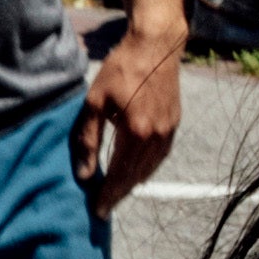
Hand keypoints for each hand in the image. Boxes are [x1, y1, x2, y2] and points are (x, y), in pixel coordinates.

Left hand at [74, 12, 188, 210]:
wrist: (156, 47)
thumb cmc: (121, 69)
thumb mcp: (95, 102)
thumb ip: (89, 139)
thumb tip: (85, 174)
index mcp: (136, 132)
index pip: (120, 175)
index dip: (108, 195)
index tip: (97, 211)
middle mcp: (156, 137)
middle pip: (135, 177)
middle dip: (118, 194)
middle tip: (103, 207)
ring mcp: (168, 132)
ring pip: (149, 169)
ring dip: (132, 183)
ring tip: (115, 192)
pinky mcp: (174, 125)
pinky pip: (159, 157)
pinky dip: (145, 169)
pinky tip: (134, 172)